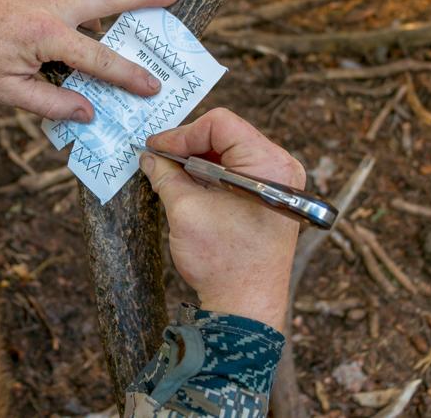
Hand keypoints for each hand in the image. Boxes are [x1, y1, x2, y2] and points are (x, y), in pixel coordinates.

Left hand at [0, 0, 179, 121]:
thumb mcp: (9, 94)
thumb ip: (53, 104)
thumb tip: (90, 113)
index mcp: (45, 33)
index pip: (99, 59)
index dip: (129, 76)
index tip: (153, 86)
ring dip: (86, 15)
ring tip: (79, 38)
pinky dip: (58, 8)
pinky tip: (41, 28)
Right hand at [139, 108, 305, 329]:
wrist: (246, 307)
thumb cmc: (223, 261)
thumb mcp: (185, 210)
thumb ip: (166, 174)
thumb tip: (150, 157)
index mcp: (268, 164)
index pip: (221, 124)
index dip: (183, 134)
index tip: (156, 149)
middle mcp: (281, 168)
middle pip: (227, 135)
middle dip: (188, 145)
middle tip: (158, 158)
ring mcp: (278, 184)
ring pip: (230, 153)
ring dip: (197, 160)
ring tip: (169, 173)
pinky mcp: (269, 199)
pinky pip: (237, 171)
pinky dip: (210, 174)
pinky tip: (187, 185)